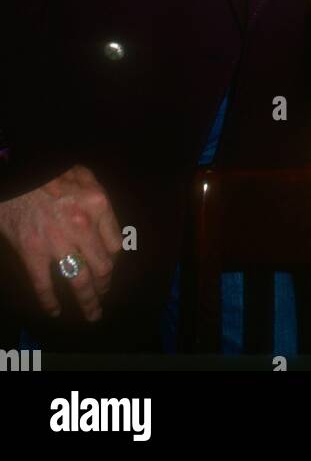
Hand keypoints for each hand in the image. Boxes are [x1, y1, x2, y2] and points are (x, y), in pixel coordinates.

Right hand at [0, 165, 122, 321]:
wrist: (19, 174)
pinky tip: (54, 311)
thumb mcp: (84, 176)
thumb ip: (98, 200)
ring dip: (88, 301)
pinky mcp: (33, 252)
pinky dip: (49, 302)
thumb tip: (107, 225)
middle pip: (102, 267)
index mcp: (98, 205)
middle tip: (103, 295)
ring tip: (92, 313)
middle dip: (104, 285)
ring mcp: (58, 242)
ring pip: (80, 281)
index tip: (108, 268)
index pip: (115, 244)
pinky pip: (44, 285)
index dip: (112, 260)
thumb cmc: (51, 172)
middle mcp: (83, 226)